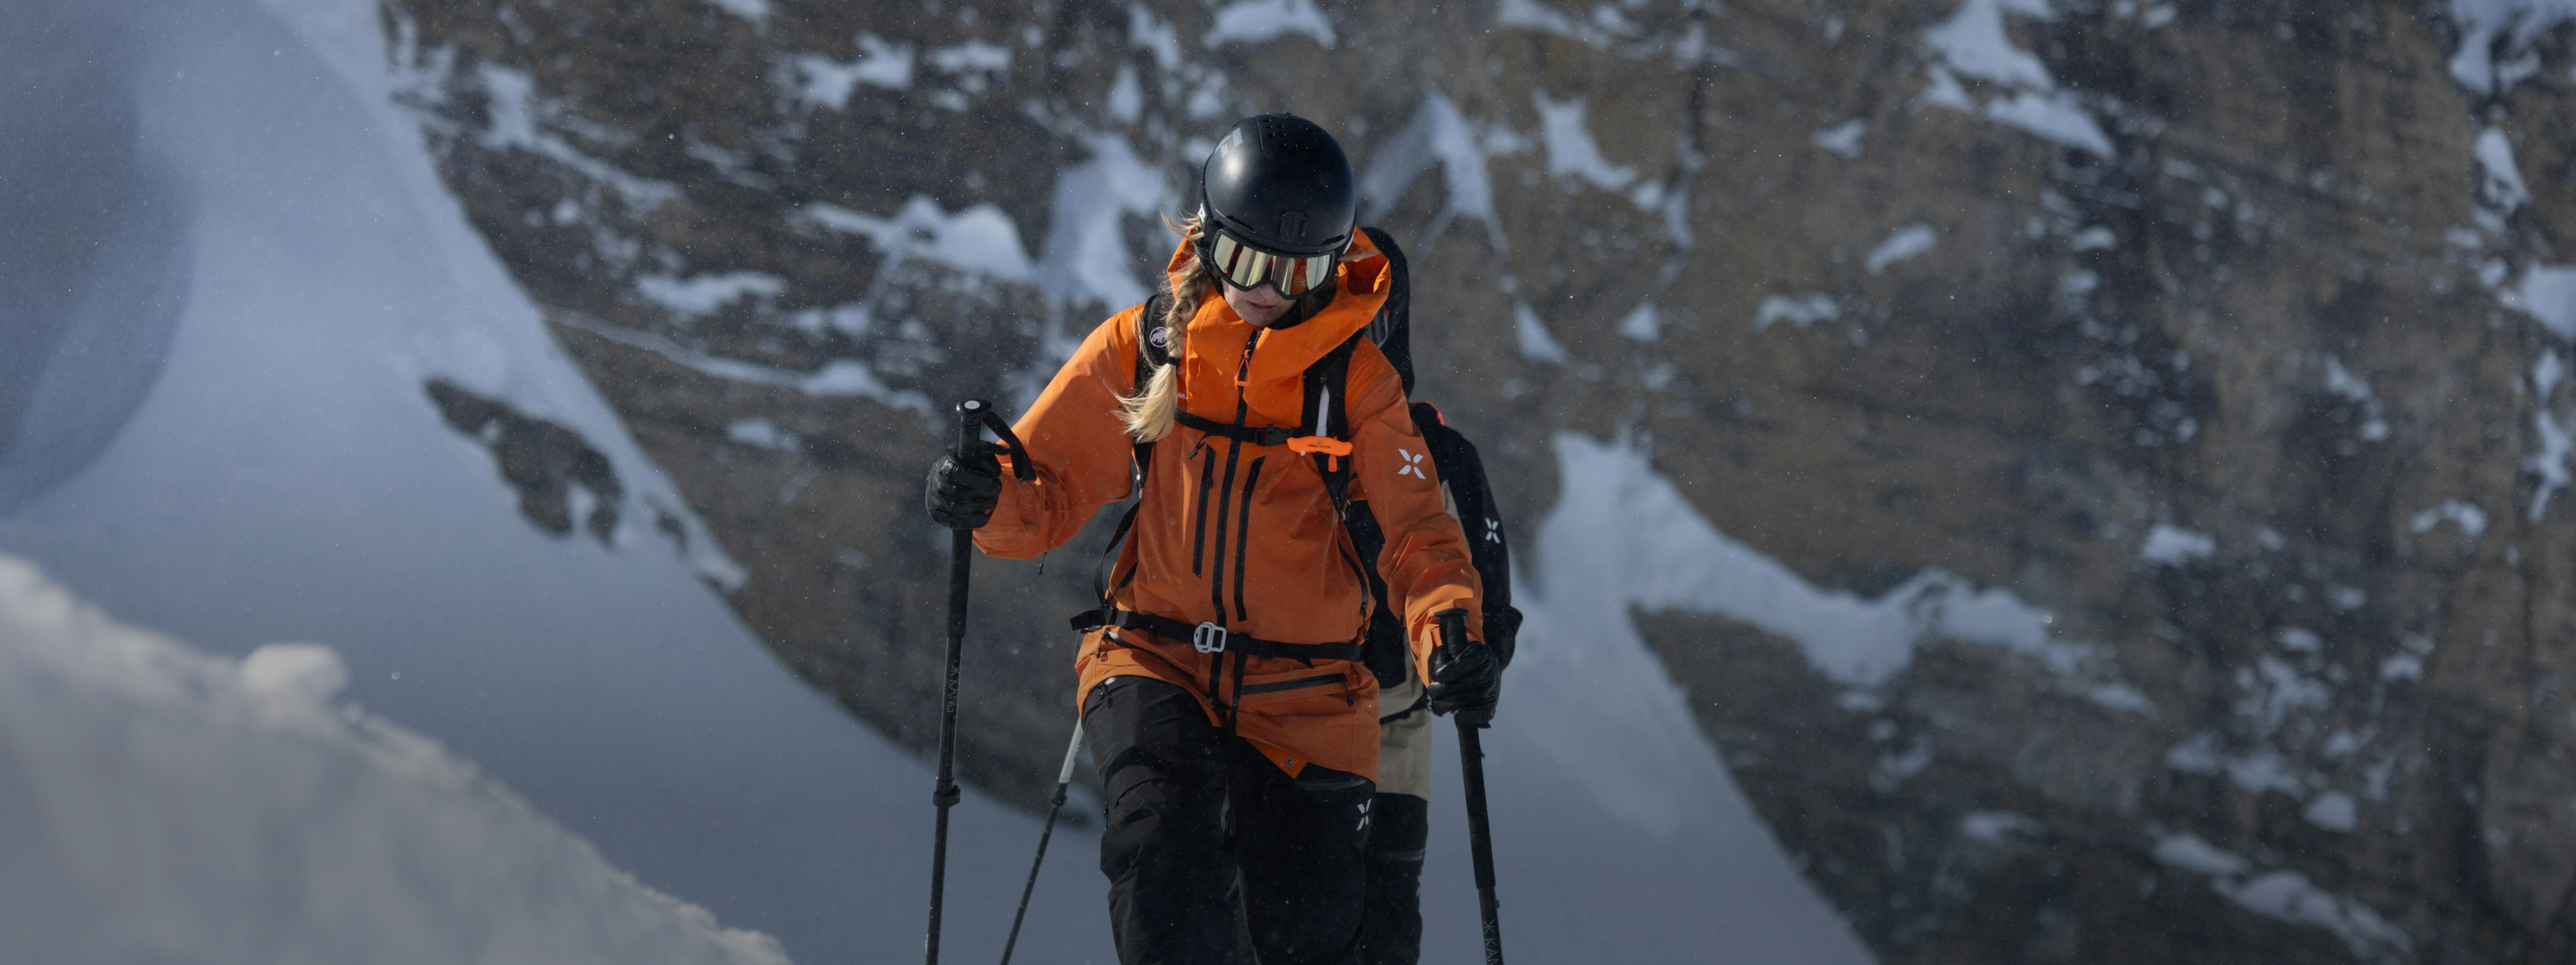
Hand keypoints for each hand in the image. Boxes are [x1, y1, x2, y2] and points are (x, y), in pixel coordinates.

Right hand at [924, 447, 1002, 528]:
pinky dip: (972, 521)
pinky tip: (984, 516)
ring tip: (992, 501)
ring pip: (957, 509)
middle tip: (996, 491)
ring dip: (979, 507)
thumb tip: (1002, 456)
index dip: (976, 480)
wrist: (948, 479)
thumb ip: (988, 453)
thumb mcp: (977, 453)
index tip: (992, 481)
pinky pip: (955, 523)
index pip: (956, 473)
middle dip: (982, 494)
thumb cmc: (967, 465)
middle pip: (958, 493)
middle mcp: (936, 482)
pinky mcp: (937, 515)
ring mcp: (934, 500)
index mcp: (945, 465)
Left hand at [1427, 609, 1498, 725]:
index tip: (1439, 676)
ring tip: (1440, 701)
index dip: (1450, 671)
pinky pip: (1481, 715)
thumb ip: (1451, 632)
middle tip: (1435, 689)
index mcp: (1479, 652)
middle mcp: (1489, 670)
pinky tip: (1459, 716)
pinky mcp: (1491, 705)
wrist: (1478, 670)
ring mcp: (1491, 689)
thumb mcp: (1453, 642)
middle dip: (1439, 690)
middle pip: (1457, 686)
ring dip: (1445, 704)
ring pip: (1461, 702)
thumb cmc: (1457, 656)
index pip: (1466, 662)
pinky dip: (1468, 717)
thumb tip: (1448, 615)